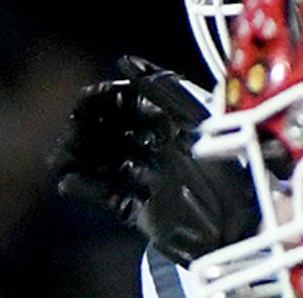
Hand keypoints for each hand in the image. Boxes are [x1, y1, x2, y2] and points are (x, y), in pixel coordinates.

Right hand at [53, 62, 258, 262]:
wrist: (243, 228)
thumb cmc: (230, 169)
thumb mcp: (198, 120)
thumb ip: (167, 92)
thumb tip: (130, 65)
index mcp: (181, 123)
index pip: (137, 103)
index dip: (109, 99)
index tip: (83, 100)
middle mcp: (164, 149)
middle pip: (118, 132)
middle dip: (90, 128)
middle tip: (69, 128)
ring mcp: (152, 179)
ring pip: (107, 162)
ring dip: (82, 157)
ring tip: (59, 157)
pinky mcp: (142, 211)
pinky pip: (108, 195)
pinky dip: (87, 188)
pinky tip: (68, 182)